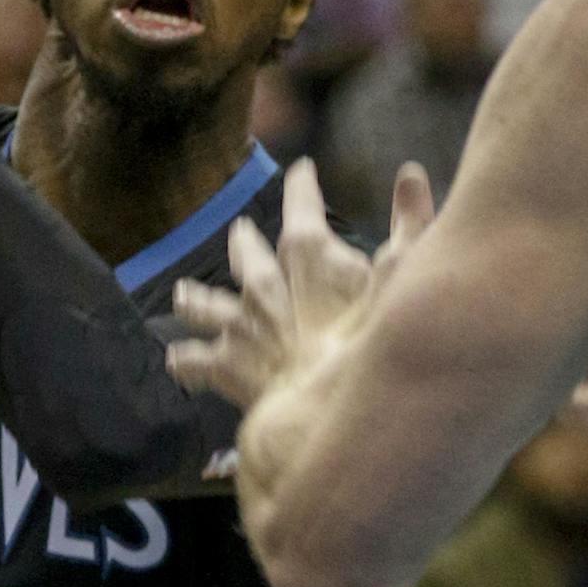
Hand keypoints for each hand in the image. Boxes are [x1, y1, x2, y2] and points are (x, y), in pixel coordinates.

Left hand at [168, 161, 434, 411]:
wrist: (320, 414)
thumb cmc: (369, 348)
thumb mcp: (404, 281)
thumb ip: (410, 226)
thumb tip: (410, 172)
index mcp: (308, 258)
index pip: (303, 210)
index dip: (301, 189)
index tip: (300, 171)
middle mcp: (266, 287)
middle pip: (251, 258)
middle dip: (246, 244)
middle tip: (240, 231)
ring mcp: (242, 327)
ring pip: (212, 306)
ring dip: (199, 299)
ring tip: (182, 294)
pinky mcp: (228, 368)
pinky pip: (199, 362)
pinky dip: (188, 360)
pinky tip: (177, 360)